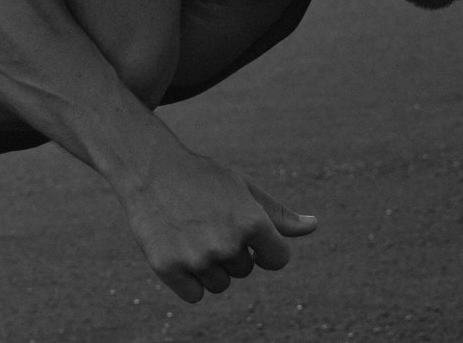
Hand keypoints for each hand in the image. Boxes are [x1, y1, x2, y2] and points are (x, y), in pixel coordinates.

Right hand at [118, 146, 315, 302]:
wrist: (149, 168)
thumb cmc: (201, 178)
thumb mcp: (243, 188)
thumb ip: (279, 215)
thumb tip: (313, 226)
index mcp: (251, 222)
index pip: (277, 260)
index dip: (263, 248)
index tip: (246, 233)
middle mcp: (227, 243)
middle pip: (244, 271)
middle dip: (231, 251)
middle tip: (207, 221)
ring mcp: (197, 258)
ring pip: (220, 284)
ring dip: (209, 266)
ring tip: (191, 232)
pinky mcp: (169, 269)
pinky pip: (195, 294)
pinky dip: (187, 279)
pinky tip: (177, 247)